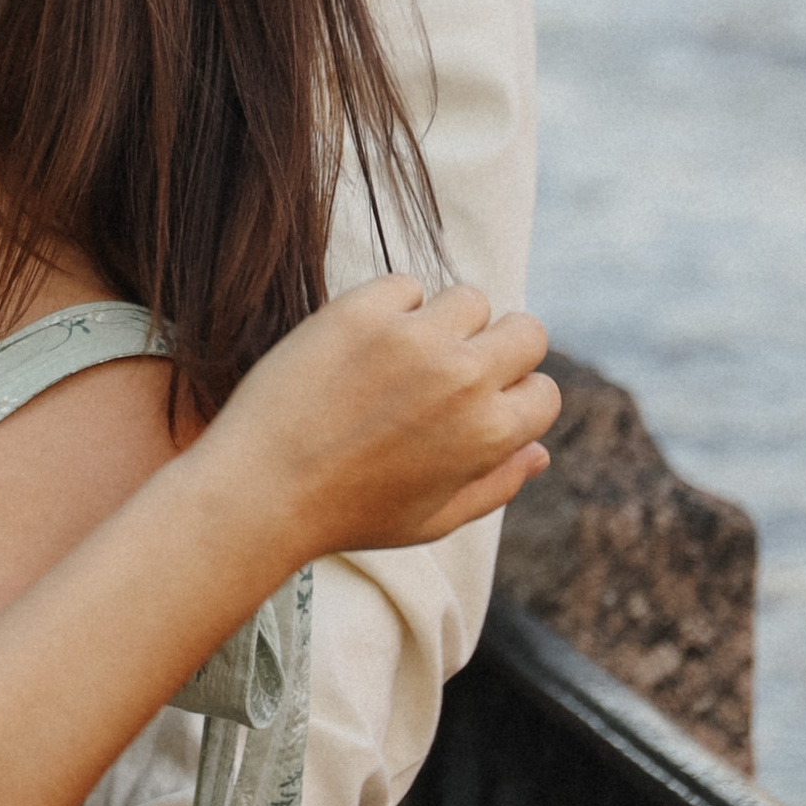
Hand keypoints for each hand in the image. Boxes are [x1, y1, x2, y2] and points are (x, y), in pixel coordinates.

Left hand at [217, 274, 555, 561]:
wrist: (261, 488)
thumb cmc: (346, 513)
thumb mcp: (434, 519)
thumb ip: (497, 485)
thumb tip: (540, 451)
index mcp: (491, 434)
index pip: (544, 391)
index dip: (514, 399)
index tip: (478, 406)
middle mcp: (463, 378)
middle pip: (526, 330)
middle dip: (500, 348)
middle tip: (453, 370)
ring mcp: (413, 338)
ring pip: (469, 299)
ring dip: (447, 322)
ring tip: (404, 357)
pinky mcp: (362, 310)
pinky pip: (405, 285)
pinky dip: (392, 307)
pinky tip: (363, 344)